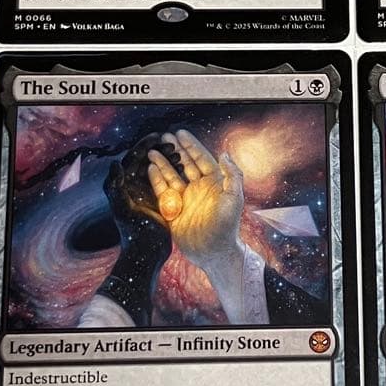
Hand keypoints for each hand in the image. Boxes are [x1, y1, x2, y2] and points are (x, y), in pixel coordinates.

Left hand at [103, 132, 180, 267]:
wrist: (147, 254)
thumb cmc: (134, 233)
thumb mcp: (124, 209)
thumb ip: (115, 186)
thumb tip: (115, 163)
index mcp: (124, 185)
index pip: (133, 158)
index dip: (145, 145)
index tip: (159, 136)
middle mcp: (135, 186)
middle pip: (148, 160)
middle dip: (160, 149)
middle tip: (174, 143)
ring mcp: (149, 193)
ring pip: (160, 169)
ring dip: (170, 159)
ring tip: (182, 153)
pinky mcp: (161, 200)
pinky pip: (170, 180)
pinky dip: (177, 172)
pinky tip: (188, 168)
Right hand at [146, 129, 243, 270]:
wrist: (214, 252)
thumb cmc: (227, 226)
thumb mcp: (234, 198)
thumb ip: (232, 175)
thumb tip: (224, 154)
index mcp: (215, 182)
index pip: (201, 158)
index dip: (191, 145)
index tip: (180, 133)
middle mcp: (199, 188)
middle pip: (185, 163)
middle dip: (175, 149)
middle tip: (163, 137)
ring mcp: (186, 198)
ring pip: (172, 175)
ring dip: (163, 163)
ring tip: (152, 151)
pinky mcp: (174, 210)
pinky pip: (163, 192)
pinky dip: (157, 180)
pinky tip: (151, 169)